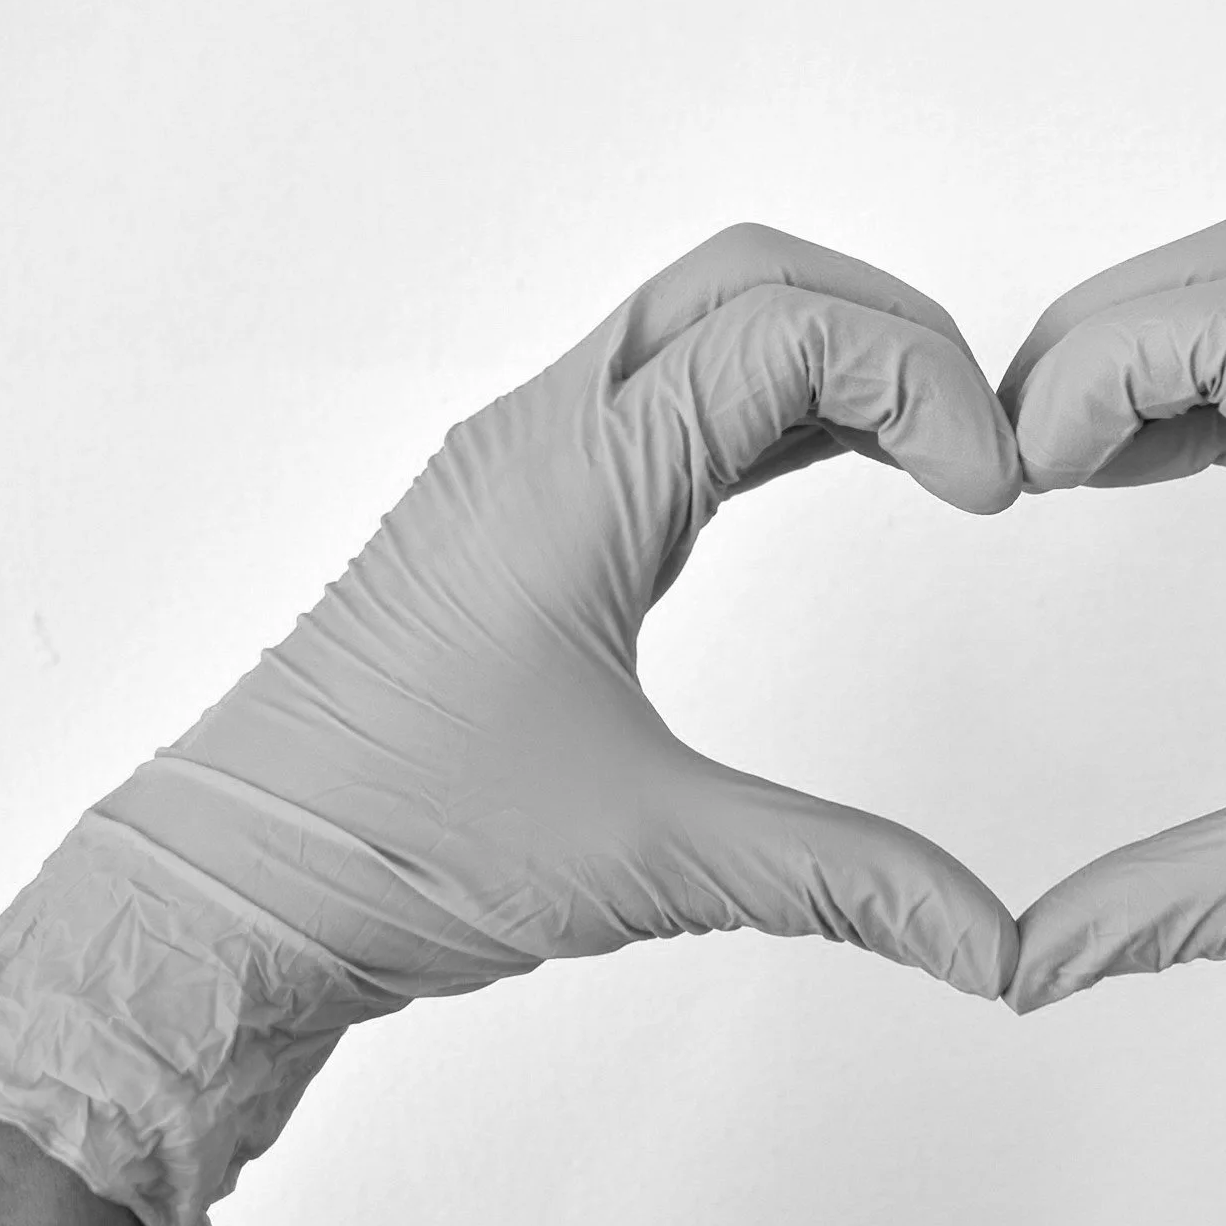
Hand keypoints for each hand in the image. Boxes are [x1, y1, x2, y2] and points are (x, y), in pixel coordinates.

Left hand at [0, 223, 1023, 1225]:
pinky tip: (832, 468)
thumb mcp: (652, 859)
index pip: (787, 331)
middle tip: (979, 439)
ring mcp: (520, 462)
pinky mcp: (514, 511)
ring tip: (933, 453)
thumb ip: (846, 883)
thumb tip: (994, 947)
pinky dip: (767, 407)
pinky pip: (662, 398)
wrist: (230, 893)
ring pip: (700, 325)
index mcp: (574, 476)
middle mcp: (541, 434)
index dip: (923, 382)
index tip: (995, 493)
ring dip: (828, 357)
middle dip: (889, 329)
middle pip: (747, 278)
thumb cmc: (397, 847)